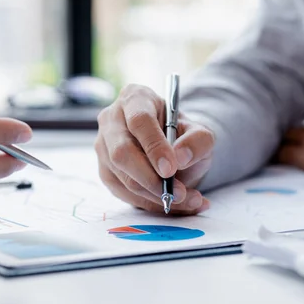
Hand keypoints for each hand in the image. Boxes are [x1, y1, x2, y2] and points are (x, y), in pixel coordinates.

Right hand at [95, 84, 213, 214]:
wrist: (172, 149)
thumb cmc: (181, 135)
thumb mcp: (200, 133)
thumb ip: (197, 141)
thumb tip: (180, 158)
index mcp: (135, 98)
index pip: (139, 120)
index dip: (154, 146)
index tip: (171, 169)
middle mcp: (112, 119)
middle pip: (122, 152)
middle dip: (151, 179)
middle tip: (178, 193)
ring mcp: (103, 146)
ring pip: (122, 177)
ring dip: (155, 196)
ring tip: (187, 200)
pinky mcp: (104, 170)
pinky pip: (123, 193)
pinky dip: (150, 203)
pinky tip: (174, 205)